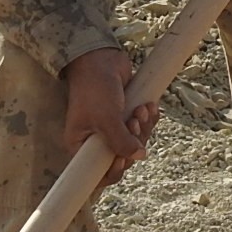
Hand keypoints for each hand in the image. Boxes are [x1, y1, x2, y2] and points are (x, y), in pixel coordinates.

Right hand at [61, 47, 155, 184]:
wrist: (101, 59)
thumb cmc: (95, 88)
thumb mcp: (105, 118)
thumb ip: (120, 141)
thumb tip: (138, 156)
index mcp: (81, 145)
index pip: (98, 173)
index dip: (113, 171)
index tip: (122, 160)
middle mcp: (97, 140)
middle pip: (123, 157)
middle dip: (134, 141)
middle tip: (133, 121)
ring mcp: (114, 128)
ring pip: (137, 142)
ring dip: (144, 127)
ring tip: (141, 109)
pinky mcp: (127, 116)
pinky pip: (143, 127)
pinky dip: (149, 118)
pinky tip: (150, 106)